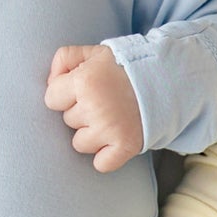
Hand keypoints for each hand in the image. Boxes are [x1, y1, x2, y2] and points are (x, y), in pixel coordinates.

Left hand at [45, 44, 143, 172]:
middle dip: (81, 112)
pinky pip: (101, 164)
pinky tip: (115, 140)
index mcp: (84, 81)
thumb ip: (65, 58)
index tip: (84, 90)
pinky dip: (106, 157)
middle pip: (68, 121)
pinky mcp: (125, 146)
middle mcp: (95, 106)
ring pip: (80, 143)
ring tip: (111, 118)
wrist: (165, 78)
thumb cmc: (125, 66)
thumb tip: (51, 81)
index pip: (51, 99)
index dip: (65, 95)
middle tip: (104, 101)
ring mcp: (110, 129)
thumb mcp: (94, 52)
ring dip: (92, 134)